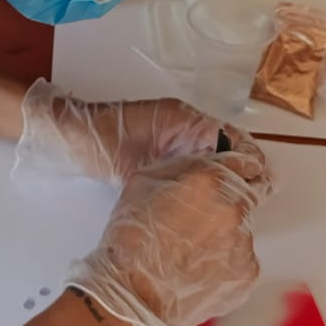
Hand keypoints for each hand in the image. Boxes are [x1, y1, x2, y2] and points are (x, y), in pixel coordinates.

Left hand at [15, 80, 250, 183]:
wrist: (64, 136)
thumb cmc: (95, 141)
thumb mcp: (135, 162)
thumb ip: (174, 170)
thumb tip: (212, 182)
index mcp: (181, 119)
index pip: (229, 136)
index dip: (248, 159)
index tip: (261, 182)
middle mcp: (182, 123)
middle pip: (227, 146)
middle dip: (242, 171)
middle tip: (254, 201)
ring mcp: (173, 135)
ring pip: (213, 156)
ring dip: (225, 176)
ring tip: (236, 206)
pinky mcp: (163, 150)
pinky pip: (194, 161)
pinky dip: (205, 177)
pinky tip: (208, 201)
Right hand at [65, 149, 271, 325]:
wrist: (132, 295)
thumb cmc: (131, 242)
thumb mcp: (143, 183)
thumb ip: (183, 167)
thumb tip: (203, 164)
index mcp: (209, 180)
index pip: (243, 161)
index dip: (236, 168)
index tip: (234, 174)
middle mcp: (233, 208)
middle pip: (248, 195)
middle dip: (229, 202)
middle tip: (202, 221)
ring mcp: (244, 243)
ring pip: (243, 230)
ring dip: (225, 235)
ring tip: (191, 252)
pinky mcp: (248, 274)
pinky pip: (242, 261)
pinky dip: (226, 263)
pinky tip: (198, 271)